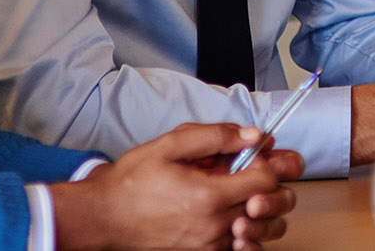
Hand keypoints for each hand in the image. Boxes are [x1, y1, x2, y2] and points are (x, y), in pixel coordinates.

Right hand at [54, 123, 300, 250]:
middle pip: (271, 206)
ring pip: (261, 230)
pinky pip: (240, 248)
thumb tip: (254, 136)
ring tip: (245, 195)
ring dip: (263, 210)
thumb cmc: (132, 182)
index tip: (255, 155)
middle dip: (272, 185)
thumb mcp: (170, 145)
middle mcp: (215, 226)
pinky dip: (247, 232)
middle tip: (255, 172)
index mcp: (209, 196)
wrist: (103, 218)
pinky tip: (235, 217)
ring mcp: (209, 245)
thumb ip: (216, 136)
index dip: (268, 163)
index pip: (267, 180)